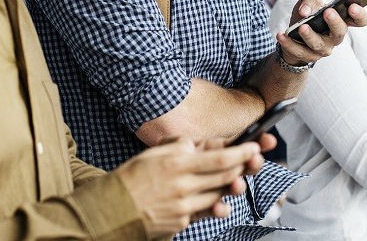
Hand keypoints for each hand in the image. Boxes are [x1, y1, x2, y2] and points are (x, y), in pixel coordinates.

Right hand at [114, 137, 261, 238]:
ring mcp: (184, 207)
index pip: (220, 159)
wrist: (112, 209)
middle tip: (254, 160)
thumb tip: (196, 145)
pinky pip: (203, 211)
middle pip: (225, 177)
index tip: (254, 147)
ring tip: (235, 179)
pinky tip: (215, 200)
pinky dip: (211, 204)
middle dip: (243, 167)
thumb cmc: (131, 178)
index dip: (242, 153)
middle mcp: (183, 186)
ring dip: (229, 186)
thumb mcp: (153, 153)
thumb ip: (177, 147)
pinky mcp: (181, 222)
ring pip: (218, 195)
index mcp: (176, 164)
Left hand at [276, 0, 366, 65]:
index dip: (359, 14)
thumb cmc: (306, 15)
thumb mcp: (309, 1)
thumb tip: (305, 12)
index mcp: (341, 21)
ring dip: (310, 35)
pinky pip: (299, 51)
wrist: (292, 35)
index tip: (352, 6)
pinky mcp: (308, 56)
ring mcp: (323, 49)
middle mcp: (335, 36)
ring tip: (301, 26)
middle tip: (328, 11)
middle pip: (340, 32)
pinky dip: (288, 43)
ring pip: (318, 44)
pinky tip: (281, 34)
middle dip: (334, 22)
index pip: (359, 20)